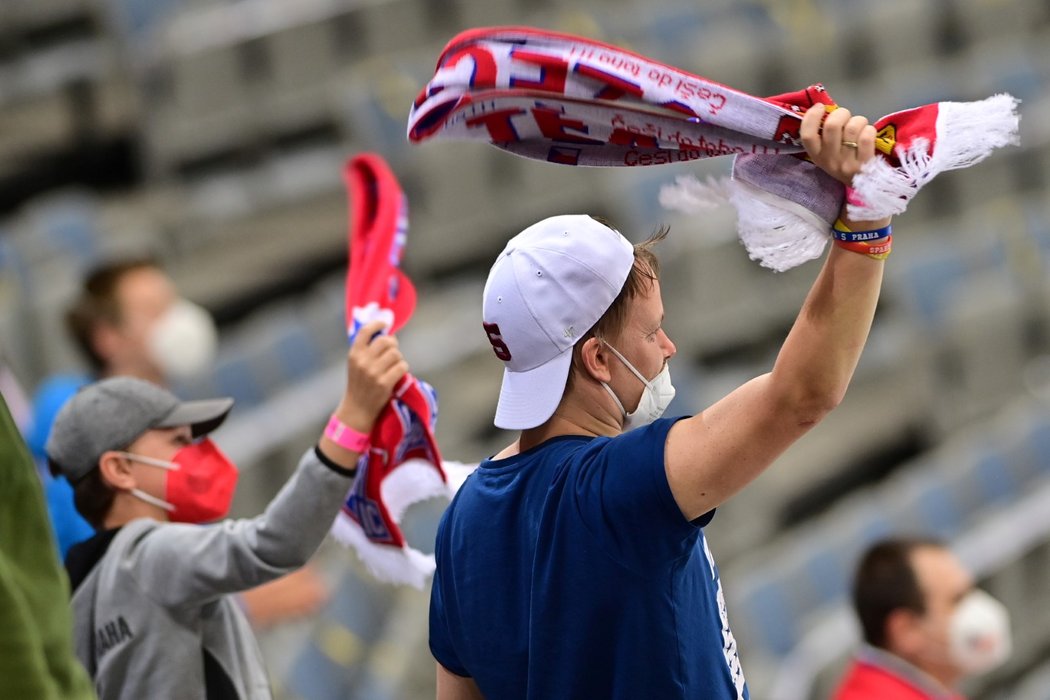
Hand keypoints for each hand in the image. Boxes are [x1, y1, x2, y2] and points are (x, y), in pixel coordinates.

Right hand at [333, 319, 408, 433]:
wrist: (357, 409)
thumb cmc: (359, 384)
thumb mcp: (356, 364)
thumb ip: (366, 350)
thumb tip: (387, 334)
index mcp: (354, 354)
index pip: (366, 331)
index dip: (377, 324)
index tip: (385, 324)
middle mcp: (362, 361)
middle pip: (386, 341)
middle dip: (393, 344)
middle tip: (393, 351)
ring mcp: (373, 372)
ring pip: (396, 354)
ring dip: (398, 359)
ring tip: (394, 366)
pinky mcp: (384, 383)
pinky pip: (401, 366)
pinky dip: (403, 369)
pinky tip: (398, 374)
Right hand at [801, 104, 876, 185]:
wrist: (864, 185)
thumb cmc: (845, 161)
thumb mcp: (828, 152)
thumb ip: (824, 134)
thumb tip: (825, 109)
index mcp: (817, 156)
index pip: (807, 135)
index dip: (812, 117)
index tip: (820, 107)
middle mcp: (829, 160)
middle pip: (831, 126)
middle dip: (841, 113)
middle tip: (846, 116)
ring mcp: (847, 164)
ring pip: (852, 128)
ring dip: (859, 120)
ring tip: (860, 126)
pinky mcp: (865, 164)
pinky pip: (867, 136)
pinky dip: (869, 130)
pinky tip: (868, 135)